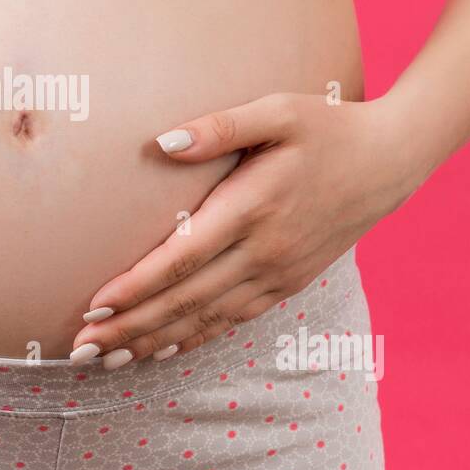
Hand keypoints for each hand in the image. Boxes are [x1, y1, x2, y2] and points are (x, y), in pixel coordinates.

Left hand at [70, 93, 420, 368]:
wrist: (390, 161)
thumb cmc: (327, 126)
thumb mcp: (278, 110)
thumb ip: (220, 126)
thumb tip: (163, 142)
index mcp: (252, 208)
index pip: (182, 258)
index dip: (136, 287)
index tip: (93, 306)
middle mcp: (263, 251)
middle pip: (185, 300)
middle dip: (130, 327)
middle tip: (79, 348)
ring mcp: (278, 273)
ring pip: (206, 319)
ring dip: (154, 342)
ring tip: (108, 359)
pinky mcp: (288, 283)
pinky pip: (234, 319)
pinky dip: (195, 338)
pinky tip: (162, 351)